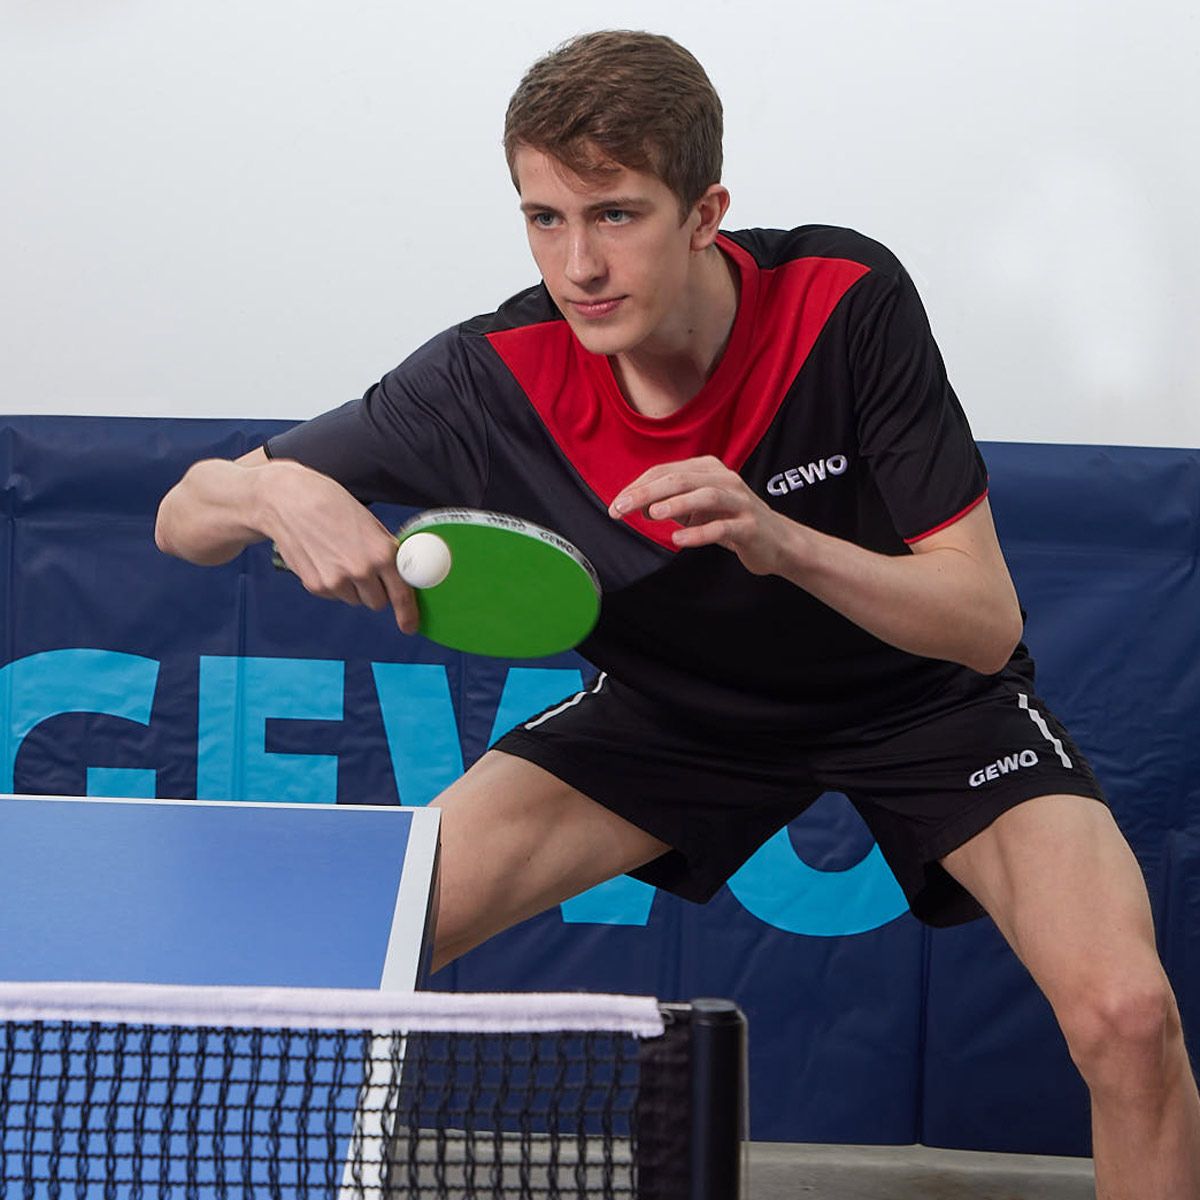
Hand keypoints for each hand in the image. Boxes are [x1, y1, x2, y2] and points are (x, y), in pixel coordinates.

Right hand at [258, 461, 418, 632]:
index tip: (409, 625)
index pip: (401, 594)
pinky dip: (333, 585)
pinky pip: (335, 596)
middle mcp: (361, 571)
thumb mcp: (371, 524)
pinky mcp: (316, 586)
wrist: (289, 502)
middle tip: (365, 571)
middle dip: (376, 592)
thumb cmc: (331, 505)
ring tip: (339, 558)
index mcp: (382, 553)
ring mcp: (337, 581)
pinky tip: (324, 560)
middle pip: (378, 603)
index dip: (407, 613)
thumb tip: (402, 575)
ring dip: (353, 588)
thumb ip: (387, 552)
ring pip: (355, 600)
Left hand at [609, 455, 788, 575]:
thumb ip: (669, 504)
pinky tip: (678, 540)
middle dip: (647, 493)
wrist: (776, 542)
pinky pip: (722, 527)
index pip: (666, 472)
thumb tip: (638, 507)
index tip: (615, 505)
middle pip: (681, 479)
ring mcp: (740, 502)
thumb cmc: (730, 521)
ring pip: (706, 495)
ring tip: (653, 515)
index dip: (638, 487)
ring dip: (676, 504)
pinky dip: (699, 533)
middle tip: (622, 508)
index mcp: (708, 469)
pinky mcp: (750, 526)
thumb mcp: (697, 509)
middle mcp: (725, 480)